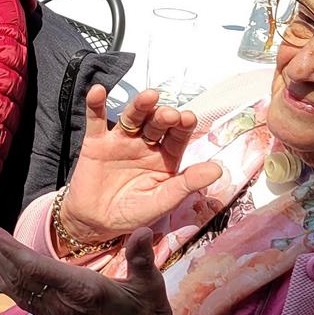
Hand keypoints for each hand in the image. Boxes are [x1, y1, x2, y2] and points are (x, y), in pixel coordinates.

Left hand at [0, 224, 177, 314]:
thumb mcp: (150, 287)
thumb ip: (142, 259)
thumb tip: (140, 232)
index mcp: (81, 290)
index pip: (35, 267)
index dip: (11, 249)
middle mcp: (62, 303)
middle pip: (19, 274)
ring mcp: (56, 314)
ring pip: (19, 287)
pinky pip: (25, 301)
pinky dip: (8, 285)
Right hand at [56, 86, 222, 242]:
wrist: (96, 223)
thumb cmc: (133, 213)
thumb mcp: (163, 201)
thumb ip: (187, 183)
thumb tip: (218, 169)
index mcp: (166, 157)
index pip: (178, 136)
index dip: (183, 126)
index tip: (188, 118)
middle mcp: (145, 144)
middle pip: (156, 123)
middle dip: (163, 116)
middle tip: (169, 114)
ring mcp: (121, 141)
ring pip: (132, 117)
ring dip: (140, 105)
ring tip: (148, 97)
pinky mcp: (96, 142)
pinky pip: (96, 120)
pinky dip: (95, 104)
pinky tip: (98, 91)